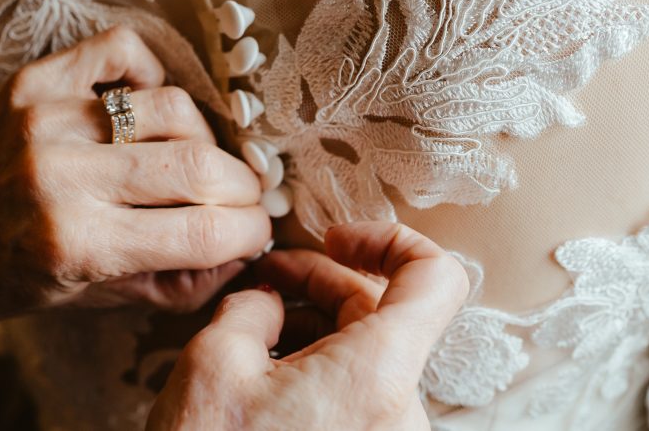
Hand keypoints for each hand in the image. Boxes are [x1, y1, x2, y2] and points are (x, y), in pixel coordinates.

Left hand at [0, 26, 270, 318]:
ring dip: (205, 136)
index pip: (201, 232)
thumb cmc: (2, 275)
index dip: (249, 232)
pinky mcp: (36, 81)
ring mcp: (48, 119)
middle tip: (243, 197)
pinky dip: (153, 74)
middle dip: (242, 187)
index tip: (257, 231)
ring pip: (172, 107)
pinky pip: (124, 50)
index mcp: (75, 245)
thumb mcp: (84, 302)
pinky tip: (151, 107)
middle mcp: (63, 176)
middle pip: (198, 166)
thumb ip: (170, 284)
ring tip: (198, 158)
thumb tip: (241, 254)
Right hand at [147, 222, 468, 430]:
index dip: (389, 237)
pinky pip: (359, 393)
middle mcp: (400, 410)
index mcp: (377, 375)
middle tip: (268, 277)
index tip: (334, 237)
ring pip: (369, 355)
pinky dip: (319, 366)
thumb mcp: (214, 364)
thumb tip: (267, 298)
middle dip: (324, 282)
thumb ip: (252, 305)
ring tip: (255, 322)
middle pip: (386, 314)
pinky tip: (266, 368)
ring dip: (316, 325)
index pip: (435, 277)